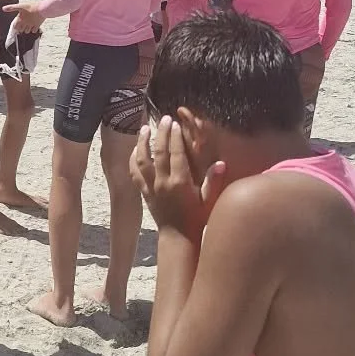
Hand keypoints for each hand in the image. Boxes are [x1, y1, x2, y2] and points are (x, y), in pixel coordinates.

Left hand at [4, 2, 45, 35]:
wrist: (42, 9)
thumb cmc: (31, 7)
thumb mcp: (20, 6)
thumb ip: (11, 7)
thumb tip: (3, 8)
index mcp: (21, 19)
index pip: (15, 26)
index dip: (15, 26)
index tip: (16, 25)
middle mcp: (26, 23)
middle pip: (21, 30)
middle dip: (20, 28)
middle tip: (21, 26)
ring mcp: (32, 25)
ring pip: (27, 31)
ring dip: (26, 30)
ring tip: (27, 26)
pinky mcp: (38, 25)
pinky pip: (34, 31)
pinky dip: (33, 30)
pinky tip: (33, 27)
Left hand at [130, 113, 227, 235]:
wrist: (178, 237)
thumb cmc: (197, 219)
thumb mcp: (209, 201)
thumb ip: (213, 181)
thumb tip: (221, 163)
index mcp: (180, 182)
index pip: (176, 153)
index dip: (175, 136)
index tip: (175, 123)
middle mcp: (163, 182)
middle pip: (159, 151)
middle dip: (161, 132)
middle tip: (163, 118)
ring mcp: (151, 187)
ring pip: (142, 160)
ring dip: (143, 142)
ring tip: (145, 128)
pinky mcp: (144, 192)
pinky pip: (134, 173)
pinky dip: (133, 159)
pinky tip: (135, 149)